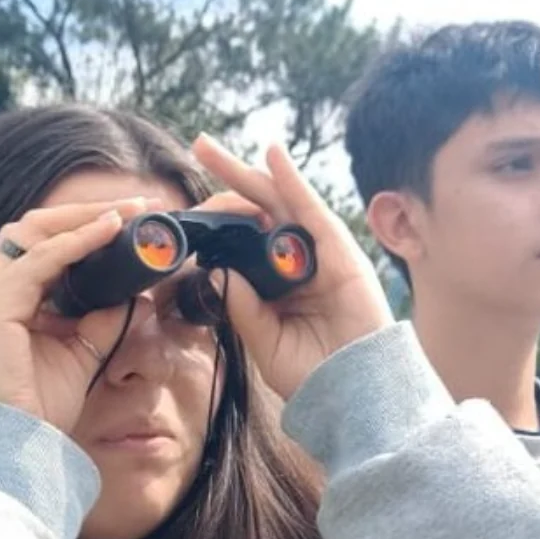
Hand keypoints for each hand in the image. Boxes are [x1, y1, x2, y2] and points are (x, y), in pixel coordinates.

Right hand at [0, 197, 154, 431]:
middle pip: (33, 227)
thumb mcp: (80, 354)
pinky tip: (107, 233)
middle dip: (85, 210)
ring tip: (128, 211)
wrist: (12, 447)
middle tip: (135, 205)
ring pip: (33, 231)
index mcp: (4, 301)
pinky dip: (76, 242)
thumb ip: (101, 321)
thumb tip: (136, 297)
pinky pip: (39, 259)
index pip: (40, 246)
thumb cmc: (37, 410)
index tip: (130, 220)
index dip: (82, 227)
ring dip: (84, 217)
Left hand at [189, 134, 393, 398]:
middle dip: (228, 180)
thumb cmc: (312, 374)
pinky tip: (271, 155)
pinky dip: (292, 181)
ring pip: (279, 202)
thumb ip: (242, 307)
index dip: (218, 221)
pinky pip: (311, 210)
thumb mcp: (264, 340)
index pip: (241, 242)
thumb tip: (218, 272)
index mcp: (273, 285)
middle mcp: (293, 264)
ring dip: (249, 171)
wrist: (353, 392)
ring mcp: (316, 255)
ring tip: (212, 148)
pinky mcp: (340, 252)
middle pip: (257, 211)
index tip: (186, 207)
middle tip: (199, 146)